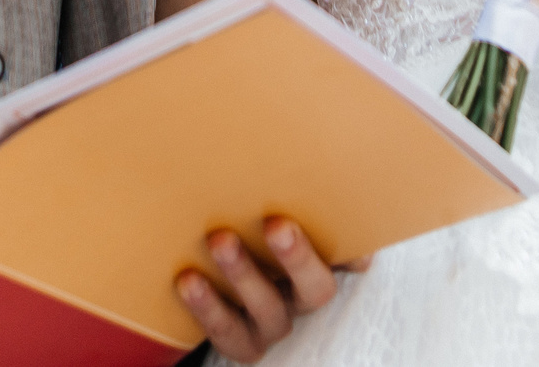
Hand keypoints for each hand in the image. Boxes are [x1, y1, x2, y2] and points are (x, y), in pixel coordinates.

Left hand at [174, 216, 354, 361]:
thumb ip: (311, 210)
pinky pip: (226, 330)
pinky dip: (206, 305)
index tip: (335, 217)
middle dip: (297, 256)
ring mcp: (271, 326)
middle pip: (314, 288)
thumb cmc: (257, 236)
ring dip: (244, 274)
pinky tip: (188, 279)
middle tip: (276, 224)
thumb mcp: (287, 224)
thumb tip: (336, 195)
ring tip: (220, 240)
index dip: (350, 251)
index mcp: (321, 271)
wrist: (215, 277)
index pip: (349, 258)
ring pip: (267, 308)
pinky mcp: (239, 343)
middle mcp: (302, 302)